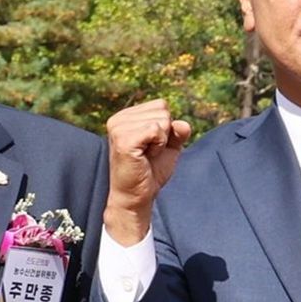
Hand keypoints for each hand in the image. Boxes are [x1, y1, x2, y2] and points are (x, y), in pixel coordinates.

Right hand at [104, 101, 190, 245]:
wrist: (136, 196)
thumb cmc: (150, 171)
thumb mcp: (168, 147)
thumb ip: (177, 131)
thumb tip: (183, 124)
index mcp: (124, 117)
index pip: (160, 105)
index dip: (165, 127)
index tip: (151, 146)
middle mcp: (118, 119)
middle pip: (162, 110)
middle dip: (164, 134)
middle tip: (148, 153)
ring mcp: (119, 128)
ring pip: (161, 120)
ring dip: (161, 141)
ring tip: (146, 155)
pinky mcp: (124, 140)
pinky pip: (156, 130)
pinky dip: (159, 145)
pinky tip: (145, 157)